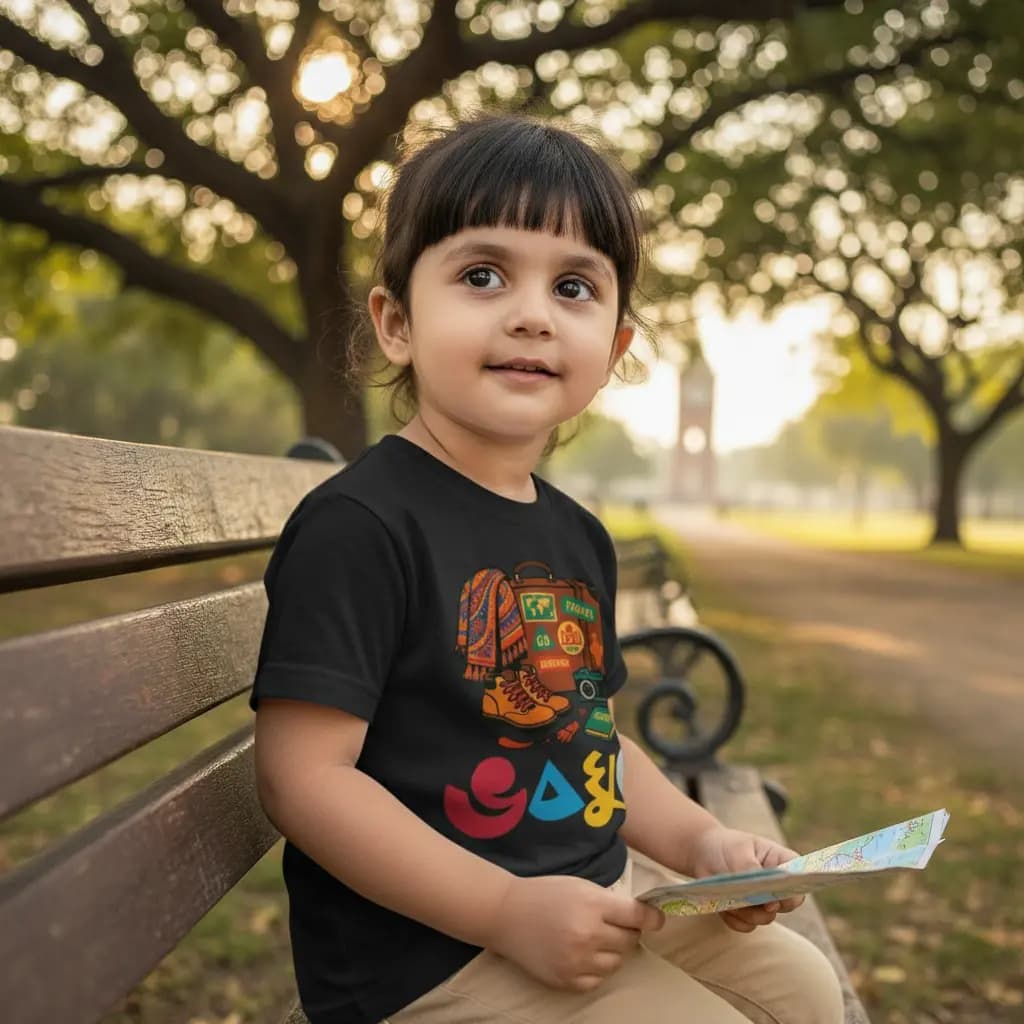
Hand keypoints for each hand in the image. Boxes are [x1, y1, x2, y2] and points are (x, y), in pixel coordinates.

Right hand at [486, 874, 664, 991]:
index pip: (637, 917)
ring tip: (594, 938)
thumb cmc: (545, 894)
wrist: (506, 914)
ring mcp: (577, 961)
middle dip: (626, 932)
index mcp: (592, 905)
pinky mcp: (567, 980)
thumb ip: (609, 901)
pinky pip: (598, 979)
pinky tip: (583, 954)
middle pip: (629, 941)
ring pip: (616, 962)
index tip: (657, 919)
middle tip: (613, 924)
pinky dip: (596, 968)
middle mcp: (587, 934)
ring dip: (612, 951)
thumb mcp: (580, 886)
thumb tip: (641, 917)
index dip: (652, 918)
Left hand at [688, 825, 803, 932]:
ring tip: (729, 897)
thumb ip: (755, 872)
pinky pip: (747, 925)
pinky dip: (734, 918)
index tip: (773, 899)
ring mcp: (764, 900)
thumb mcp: (739, 853)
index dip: (792, 893)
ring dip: (746, 912)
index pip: (800, 881)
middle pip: (786, 905)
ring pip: (765, 918)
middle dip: (765, 906)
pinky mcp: (748, 913)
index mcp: (783, 862)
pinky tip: (724, 905)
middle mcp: (777, 884)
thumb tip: (770, 901)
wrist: (702, 854)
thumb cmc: (726, 847)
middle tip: (746, 898)